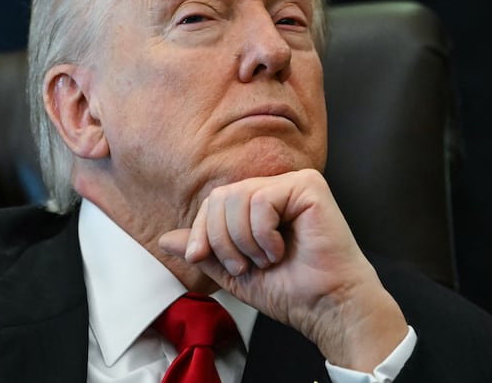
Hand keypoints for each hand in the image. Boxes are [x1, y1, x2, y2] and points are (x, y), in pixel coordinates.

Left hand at [159, 168, 408, 371]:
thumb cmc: (290, 291)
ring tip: (266, 260)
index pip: (214, 201)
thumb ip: (204, 251)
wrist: (326, 307)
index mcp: (260, 204)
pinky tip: (280, 249)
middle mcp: (277, 188)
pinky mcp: (308, 186)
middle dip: (221, 239)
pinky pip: (261, 200)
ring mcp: (294, 183)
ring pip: (237, 197)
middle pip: (221, 196)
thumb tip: (165, 239)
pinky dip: (262, 234)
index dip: (201, 230)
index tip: (200, 258)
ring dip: (243, 241)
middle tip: (244, 265)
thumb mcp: (233, 272)